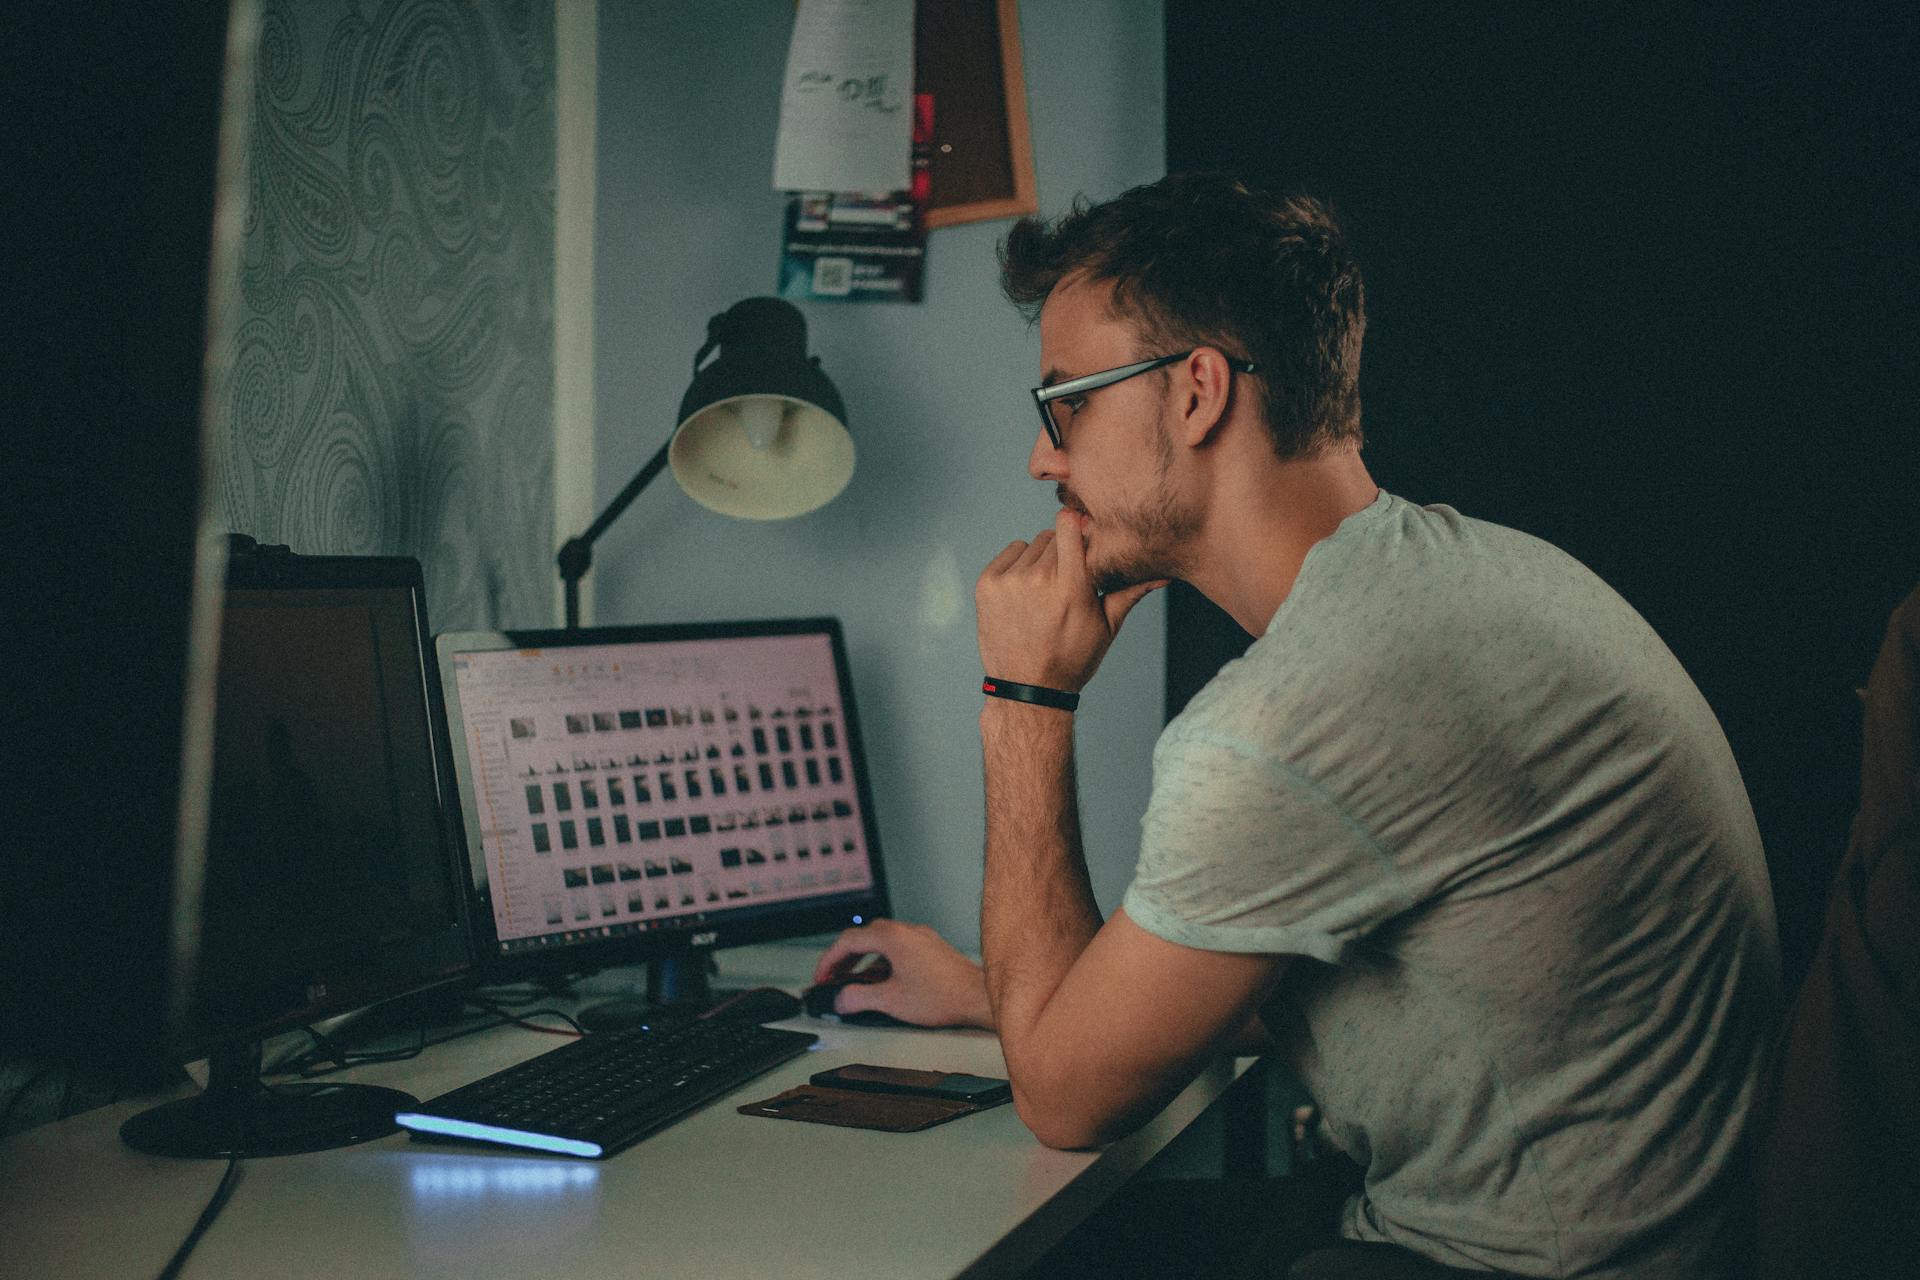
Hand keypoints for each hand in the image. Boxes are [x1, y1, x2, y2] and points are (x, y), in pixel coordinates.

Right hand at [810, 919, 992, 1029]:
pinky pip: (898, 947)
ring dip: (863, 959)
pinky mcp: (931, 948)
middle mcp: (907, 931)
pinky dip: (882, 961)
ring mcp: (921, 937)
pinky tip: (883, 981)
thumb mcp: (890, 1001)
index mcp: (893, 938)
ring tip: (854, 981)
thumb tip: (840, 1000)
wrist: (978, 997)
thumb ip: (858, 998)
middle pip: (864, 936)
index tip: (821, 976)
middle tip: (832, 976)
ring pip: (882, 941)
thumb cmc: (943, 996)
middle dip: (844, 957)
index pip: (848, 941)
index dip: (829, 960)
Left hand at [975, 508, 1165, 691]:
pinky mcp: (987, 585)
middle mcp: (1038, 579)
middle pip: (1053, 536)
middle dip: (1063, 552)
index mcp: (1071, 586)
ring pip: (1032, 545)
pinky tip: (1024, 594)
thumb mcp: (1106, 627)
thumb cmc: (1072, 659)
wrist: (1028, 688)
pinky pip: (1009, 554)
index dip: (1078, 527)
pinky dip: (1017, 566)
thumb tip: (1164, 574)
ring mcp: (1009, 581)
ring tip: (1043, 593)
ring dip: (1040, 560)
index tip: (1082, 537)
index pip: (1070, 524)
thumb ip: (1130, 592)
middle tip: (1064, 583)